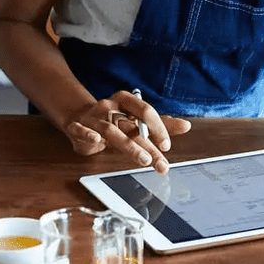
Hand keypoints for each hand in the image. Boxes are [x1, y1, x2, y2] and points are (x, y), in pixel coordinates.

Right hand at [62, 90, 191, 172]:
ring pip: (111, 130)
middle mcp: (109, 107)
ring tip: (143, 160)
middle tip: (160, 163)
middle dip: (147, 145)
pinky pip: (81, 130)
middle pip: (131, 125)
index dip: (157, 127)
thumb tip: (186, 126)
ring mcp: (93, 117)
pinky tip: (96, 140)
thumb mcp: (136, 120)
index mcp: (125, 101)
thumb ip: (160, 124)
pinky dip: (87, 134)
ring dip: (128, 146)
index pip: (145, 110)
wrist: (79, 117)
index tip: (167, 146)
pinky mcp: (77, 127)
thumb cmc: (113, 120)